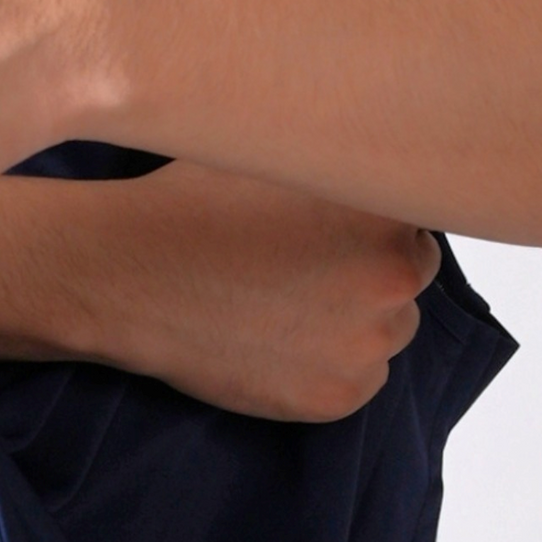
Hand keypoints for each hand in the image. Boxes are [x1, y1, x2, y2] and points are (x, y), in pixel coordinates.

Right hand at [0, 162, 441, 421]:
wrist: (125, 273)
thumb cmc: (188, 204)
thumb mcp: (274, 146)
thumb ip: (342, 155)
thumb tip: (378, 148)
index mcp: (385, 207)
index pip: (416, 216)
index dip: (368, 221)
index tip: (325, 226)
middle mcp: (394, 276)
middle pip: (407, 275)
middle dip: (365, 270)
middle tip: (296, 265)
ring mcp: (367, 341)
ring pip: (387, 330)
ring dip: (352, 319)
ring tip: (280, 302)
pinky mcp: (336, 395)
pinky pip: (359, 380)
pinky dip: (327, 364)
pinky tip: (273, 337)